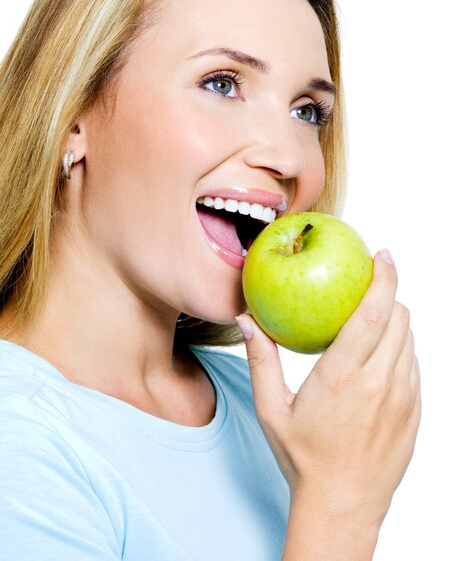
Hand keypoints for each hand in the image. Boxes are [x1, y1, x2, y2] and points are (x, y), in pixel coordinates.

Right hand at [236, 249, 420, 526]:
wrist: (343, 507)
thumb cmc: (303, 459)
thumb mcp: (272, 409)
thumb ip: (260, 360)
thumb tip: (246, 320)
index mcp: (344, 376)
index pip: (374, 312)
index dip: (384, 276)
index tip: (382, 255)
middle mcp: (381, 383)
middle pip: (399, 317)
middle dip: (387, 296)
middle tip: (366, 292)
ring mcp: (404, 399)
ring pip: (409, 340)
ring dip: (392, 324)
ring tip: (367, 329)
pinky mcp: (415, 412)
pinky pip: (414, 366)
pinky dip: (398, 352)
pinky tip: (376, 364)